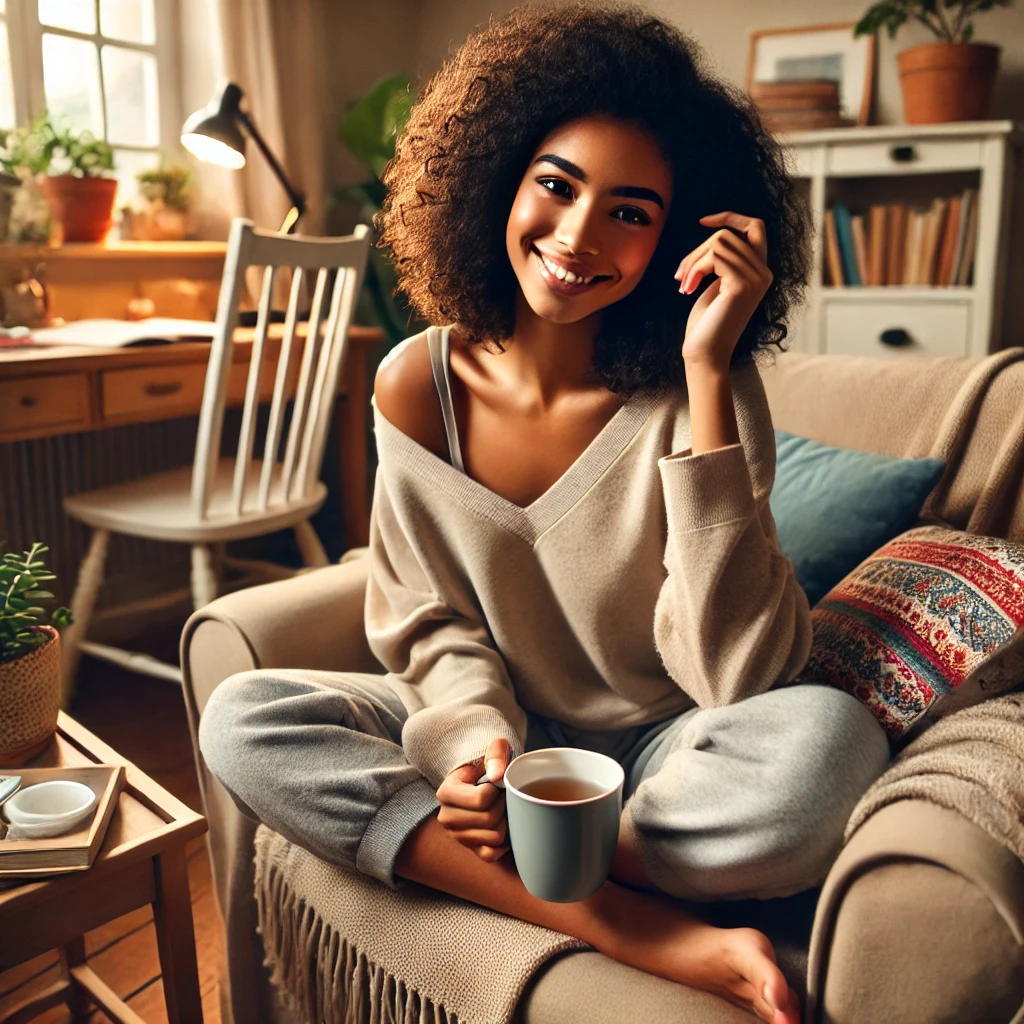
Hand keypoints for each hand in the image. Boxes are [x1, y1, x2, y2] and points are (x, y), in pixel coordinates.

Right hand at [435, 737, 510, 861]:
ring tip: (503, 809)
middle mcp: (446, 817)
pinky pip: (491, 854)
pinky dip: (503, 844)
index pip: (481, 799)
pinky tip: (503, 827)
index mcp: (446, 792)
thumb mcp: (494, 749)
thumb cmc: (489, 764)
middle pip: (488, 820)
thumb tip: (497, 776)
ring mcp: (457, 836)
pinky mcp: (469, 849)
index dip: (498, 791)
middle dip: (504, 807)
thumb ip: (496, 753)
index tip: (497, 784)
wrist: (483, 780)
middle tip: (504, 797)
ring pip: (493, 838)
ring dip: (506, 823)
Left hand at [674, 212, 772, 370]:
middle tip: (680, 275)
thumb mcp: (716, 284)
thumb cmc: (706, 323)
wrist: (706, 354)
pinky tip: (686, 289)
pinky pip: (714, 256)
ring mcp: (756, 278)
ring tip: (683, 283)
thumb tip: (715, 235)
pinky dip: (694, 269)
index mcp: (760, 271)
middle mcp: (763, 272)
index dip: (730, 218)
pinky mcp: (741, 285)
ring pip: (719, 242)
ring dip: (692, 261)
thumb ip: (723, 261)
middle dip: (697, 251)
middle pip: (727, 234)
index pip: (755, 226)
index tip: (703, 222)